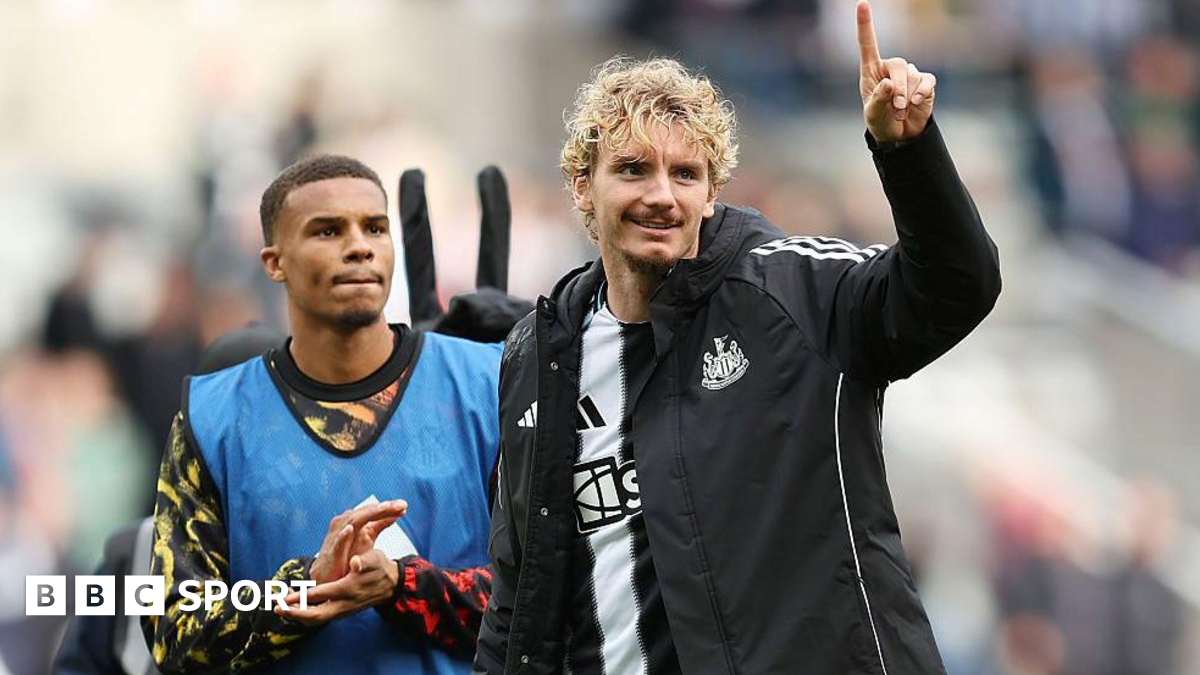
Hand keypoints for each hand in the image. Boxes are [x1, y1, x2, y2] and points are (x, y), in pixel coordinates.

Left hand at [277, 550, 400, 625]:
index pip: (321, 595)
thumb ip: (364, 561)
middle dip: (295, 614)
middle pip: (316, 615)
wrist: (392, 584)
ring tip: (282, 609)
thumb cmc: (380, 567)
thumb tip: (355, 562)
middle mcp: (344, 603)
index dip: (302, 597)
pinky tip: (297, 608)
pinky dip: (307, 615)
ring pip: (318, 619)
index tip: (284, 598)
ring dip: (299, 615)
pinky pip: (322, 616)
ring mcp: (344, 609)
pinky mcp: (343, 611)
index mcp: (348, 588)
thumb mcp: (375, 559)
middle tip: (277, 609)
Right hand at [309, 500, 406, 585]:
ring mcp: (337, 537)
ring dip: (368, 514)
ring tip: (383, 508)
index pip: (373, 511)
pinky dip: (342, 535)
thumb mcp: (367, 538)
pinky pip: (337, 542)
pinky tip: (349, 529)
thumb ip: (379, 525)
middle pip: (366, 512)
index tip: (404, 506)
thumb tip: (396, 513)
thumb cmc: (347, 554)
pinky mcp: (332, 553)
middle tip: (400, 505)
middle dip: (383, 508)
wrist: (329, 576)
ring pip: (352, 521)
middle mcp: (346, 524)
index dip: (388, 508)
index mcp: (355, 521)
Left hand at [857, 0, 936, 143]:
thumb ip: (878, 99)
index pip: (867, 44)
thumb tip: (889, 83)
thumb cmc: (880, 121)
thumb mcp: (873, 114)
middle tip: (897, 108)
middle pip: (898, 64)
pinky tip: (916, 103)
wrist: (899, 135)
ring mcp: (909, 74)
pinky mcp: (924, 82)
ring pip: (912, 76)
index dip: (865, 24)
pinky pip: (926, 81)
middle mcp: (890, 68)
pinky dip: (921, 93)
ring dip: (907, 97)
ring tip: (901, 112)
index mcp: (871, 70)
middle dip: (898, 88)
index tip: (862, 4)